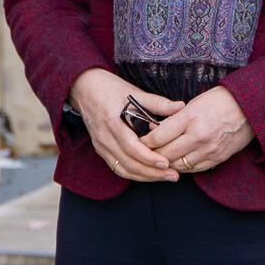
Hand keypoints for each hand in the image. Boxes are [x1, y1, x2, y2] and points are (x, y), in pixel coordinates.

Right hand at [69, 68, 184, 182]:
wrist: (84, 88)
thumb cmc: (109, 88)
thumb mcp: (133, 91)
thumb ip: (157, 102)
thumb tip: (180, 106)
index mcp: (112, 121)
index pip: (131, 146)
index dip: (148, 157)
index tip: (166, 162)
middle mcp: (104, 137)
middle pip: (128, 163)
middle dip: (151, 172)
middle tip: (173, 175)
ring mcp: (101, 145)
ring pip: (123, 169)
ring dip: (144, 176)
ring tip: (165, 177)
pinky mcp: (101, 149)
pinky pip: (117, 167)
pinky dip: (134, 173)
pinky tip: (149, 174)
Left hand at [141, 86, 254, 175]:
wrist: (251, 106)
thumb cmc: (221, 100)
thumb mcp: (195, 102)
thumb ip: (175, 118)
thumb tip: (155, 129)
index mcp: (190, 118)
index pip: (159, 136)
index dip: (145, 141)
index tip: (140, 141)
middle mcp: (198, 136)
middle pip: (165, 154)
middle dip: (152, 155)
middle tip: (145, 153)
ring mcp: (209, 149)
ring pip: (178, 165)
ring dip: (167, 163)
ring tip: (161, 158)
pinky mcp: (218, 158)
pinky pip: (194, 169)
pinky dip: (183, 167)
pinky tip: (179, 161)